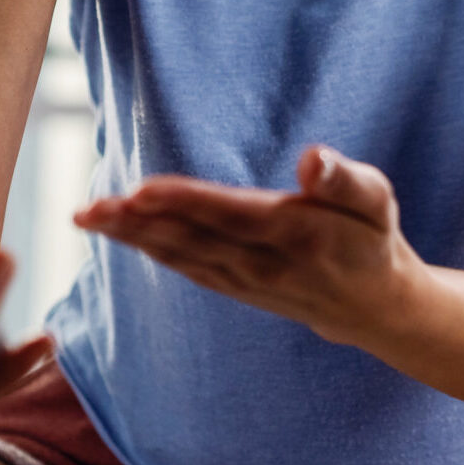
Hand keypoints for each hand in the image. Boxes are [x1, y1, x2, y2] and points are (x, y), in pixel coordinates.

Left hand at [74, 145, 421, 345]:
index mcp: (296, 235)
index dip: (184, 203)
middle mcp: (262, 263)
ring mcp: (244, 281)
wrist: (374, 306)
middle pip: (191, 240)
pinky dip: (149, 252)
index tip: (140, 191)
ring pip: (179, 256)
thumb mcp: (377, 201)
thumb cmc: (373, 237)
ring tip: (86, 217)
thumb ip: (344, 179)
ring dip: (131, 238)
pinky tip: (118, 234)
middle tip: (87, 209)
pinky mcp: (234, 287)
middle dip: (136, 224)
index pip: (229, 215)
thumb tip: (312, 157)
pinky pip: (185, 268)